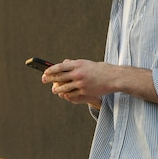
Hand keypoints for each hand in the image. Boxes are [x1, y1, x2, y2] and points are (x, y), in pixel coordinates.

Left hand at [42, 59, 157, 107]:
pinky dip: (67, 94)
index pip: (60, 67)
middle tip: (43, 80)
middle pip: (59, 77)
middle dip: (49, 79)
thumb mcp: (87, 63)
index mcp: (78, 64)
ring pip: (64, 87)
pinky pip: (72, 94)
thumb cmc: (100, 69)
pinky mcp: (85, 91)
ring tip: (54, 90)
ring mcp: (81, 83)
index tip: (45, 72)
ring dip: (57, 89)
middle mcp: (78, 73)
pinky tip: (64, 94)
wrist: (114, 77)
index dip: (50, 70)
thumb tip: (62, 63)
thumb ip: (74, 64)